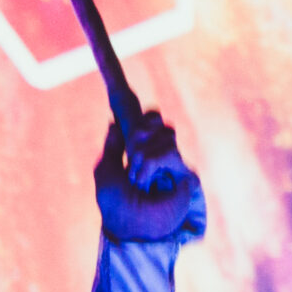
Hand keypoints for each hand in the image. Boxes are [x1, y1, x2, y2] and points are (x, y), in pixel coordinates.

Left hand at [95, 111, 205, 242]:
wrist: (132, 229)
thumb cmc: (116, 206)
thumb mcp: (106, 171)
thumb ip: (112, 145)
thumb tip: (114, 121)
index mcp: (138, 149)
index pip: (143, 116)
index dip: (132, 99)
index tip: (111, 62)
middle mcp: (157, 151)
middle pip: (155, 117)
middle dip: (139, 133)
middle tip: (131, 158)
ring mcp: (173, 161)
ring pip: (164, 132)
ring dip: (142, 156)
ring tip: (138, 179)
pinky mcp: (185, 173)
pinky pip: (168, 150)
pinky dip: (151, 164)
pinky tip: (147, 182)